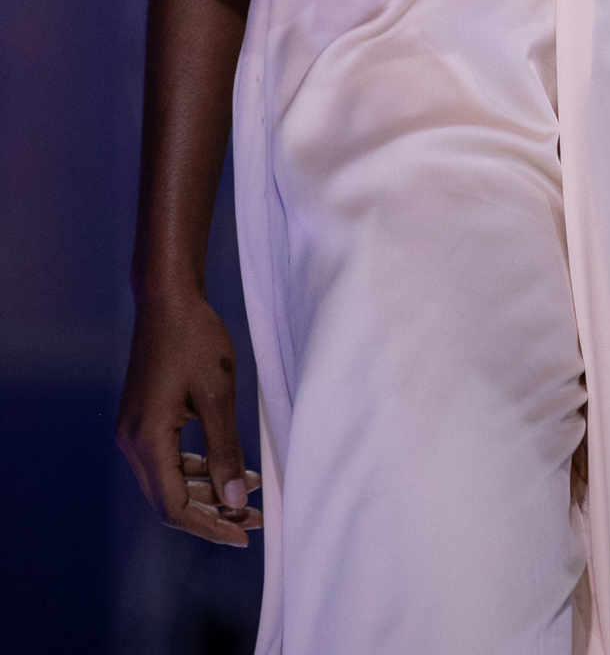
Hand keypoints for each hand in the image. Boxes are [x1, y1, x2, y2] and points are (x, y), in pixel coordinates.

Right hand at [116, 288, 262, 545]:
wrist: (168, 299)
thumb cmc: (194, 338)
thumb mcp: (218, 394)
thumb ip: (225, 449)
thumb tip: (234, 499)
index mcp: (146, 439)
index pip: (173, 506)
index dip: (209, 526)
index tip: (244, 533)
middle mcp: (132, 441)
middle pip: (169, 500)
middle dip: (213, 513)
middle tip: (254, 517)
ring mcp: (135, 430)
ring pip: (169, 481)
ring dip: (207, 490)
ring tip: (249, 490)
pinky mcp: (144, 419)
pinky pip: (168, 459)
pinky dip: (197, 468)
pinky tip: (228, 467)